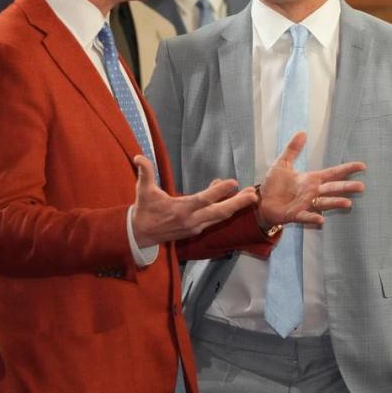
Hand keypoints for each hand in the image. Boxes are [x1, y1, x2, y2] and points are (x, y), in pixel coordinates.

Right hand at [130, 155, 258, 246]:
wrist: (140, 235)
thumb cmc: (143, 210)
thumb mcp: (143, 190)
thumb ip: (145, 172)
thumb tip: (138, 157)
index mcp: (180, 210)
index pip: (203, 200)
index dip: (219, 191)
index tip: (233, 182)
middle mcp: (191, 220)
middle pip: (219, 212)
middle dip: (238, 204)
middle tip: (253, 194)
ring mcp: (195, 227)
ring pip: (220, 217)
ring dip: (235, 207)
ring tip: (249, 197)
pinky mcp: (196, 230)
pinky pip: (214, 219)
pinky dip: (223, 209)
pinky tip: (229, 199)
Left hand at [257, 132, 365, 228]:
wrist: (261, 200)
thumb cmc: (274, 184)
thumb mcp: (282, 163)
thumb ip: (293, 149)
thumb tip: (302, 132)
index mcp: (311, 179)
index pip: (332, 173)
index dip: (347, 169)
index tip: (362, 166)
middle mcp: (312, 192)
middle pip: (332, 188)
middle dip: (346, 187)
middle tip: (361, 187)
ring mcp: (305, 204)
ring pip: (323, 203)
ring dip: (335, 203)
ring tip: (348, 203)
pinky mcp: (295, 214)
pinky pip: (306, 216)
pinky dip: (313, 217)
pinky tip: (322, 220)